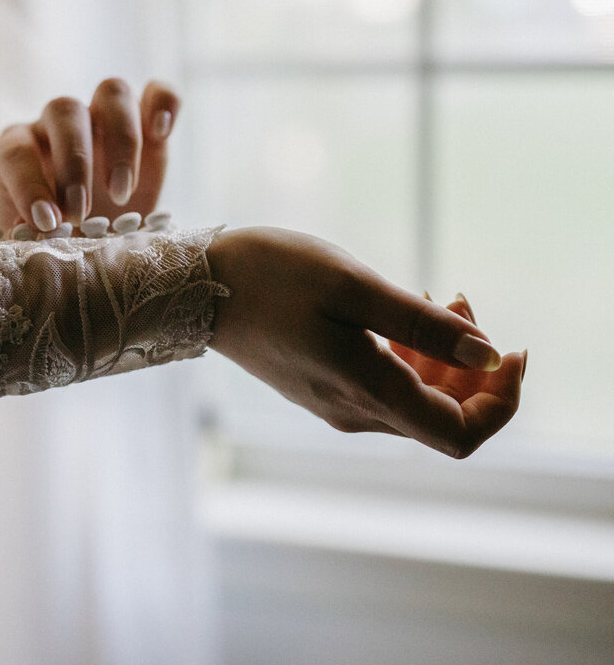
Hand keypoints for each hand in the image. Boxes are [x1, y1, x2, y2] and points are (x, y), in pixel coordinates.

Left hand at [0, 79, 179, 230]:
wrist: (92, 245)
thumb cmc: (55, 242)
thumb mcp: (37, 245)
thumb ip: (27, 236)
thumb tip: (25, 230)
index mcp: (18, 150)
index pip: (17, 152)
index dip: (29, 185)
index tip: (47, 223)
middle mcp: (58, 124)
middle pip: (65, 111)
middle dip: (74, 163)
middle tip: (81, 215)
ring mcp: (104, 118)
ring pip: (112, 92)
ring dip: (121, 140)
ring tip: (121, 194)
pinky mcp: (147, 125)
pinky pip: (159, 93)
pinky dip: (164, 104)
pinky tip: (161, 133)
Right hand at [206, 227, 524, 457]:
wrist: (195, 285)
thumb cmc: (271, 274)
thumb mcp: (352, 285)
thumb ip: (421, 324)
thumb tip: (489, 355)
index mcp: (365, 390)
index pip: (461, 433)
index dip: (502, 401)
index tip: (512, 349)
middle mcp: (353, 412)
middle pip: (443, 417)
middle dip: (472, 367)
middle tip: (462, 304)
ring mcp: (334, 404)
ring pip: (414, 402)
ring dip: (442, 358)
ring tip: (440, 300)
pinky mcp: (320, 388)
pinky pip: (384, 388)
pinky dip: (409, 357)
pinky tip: (401, 316)